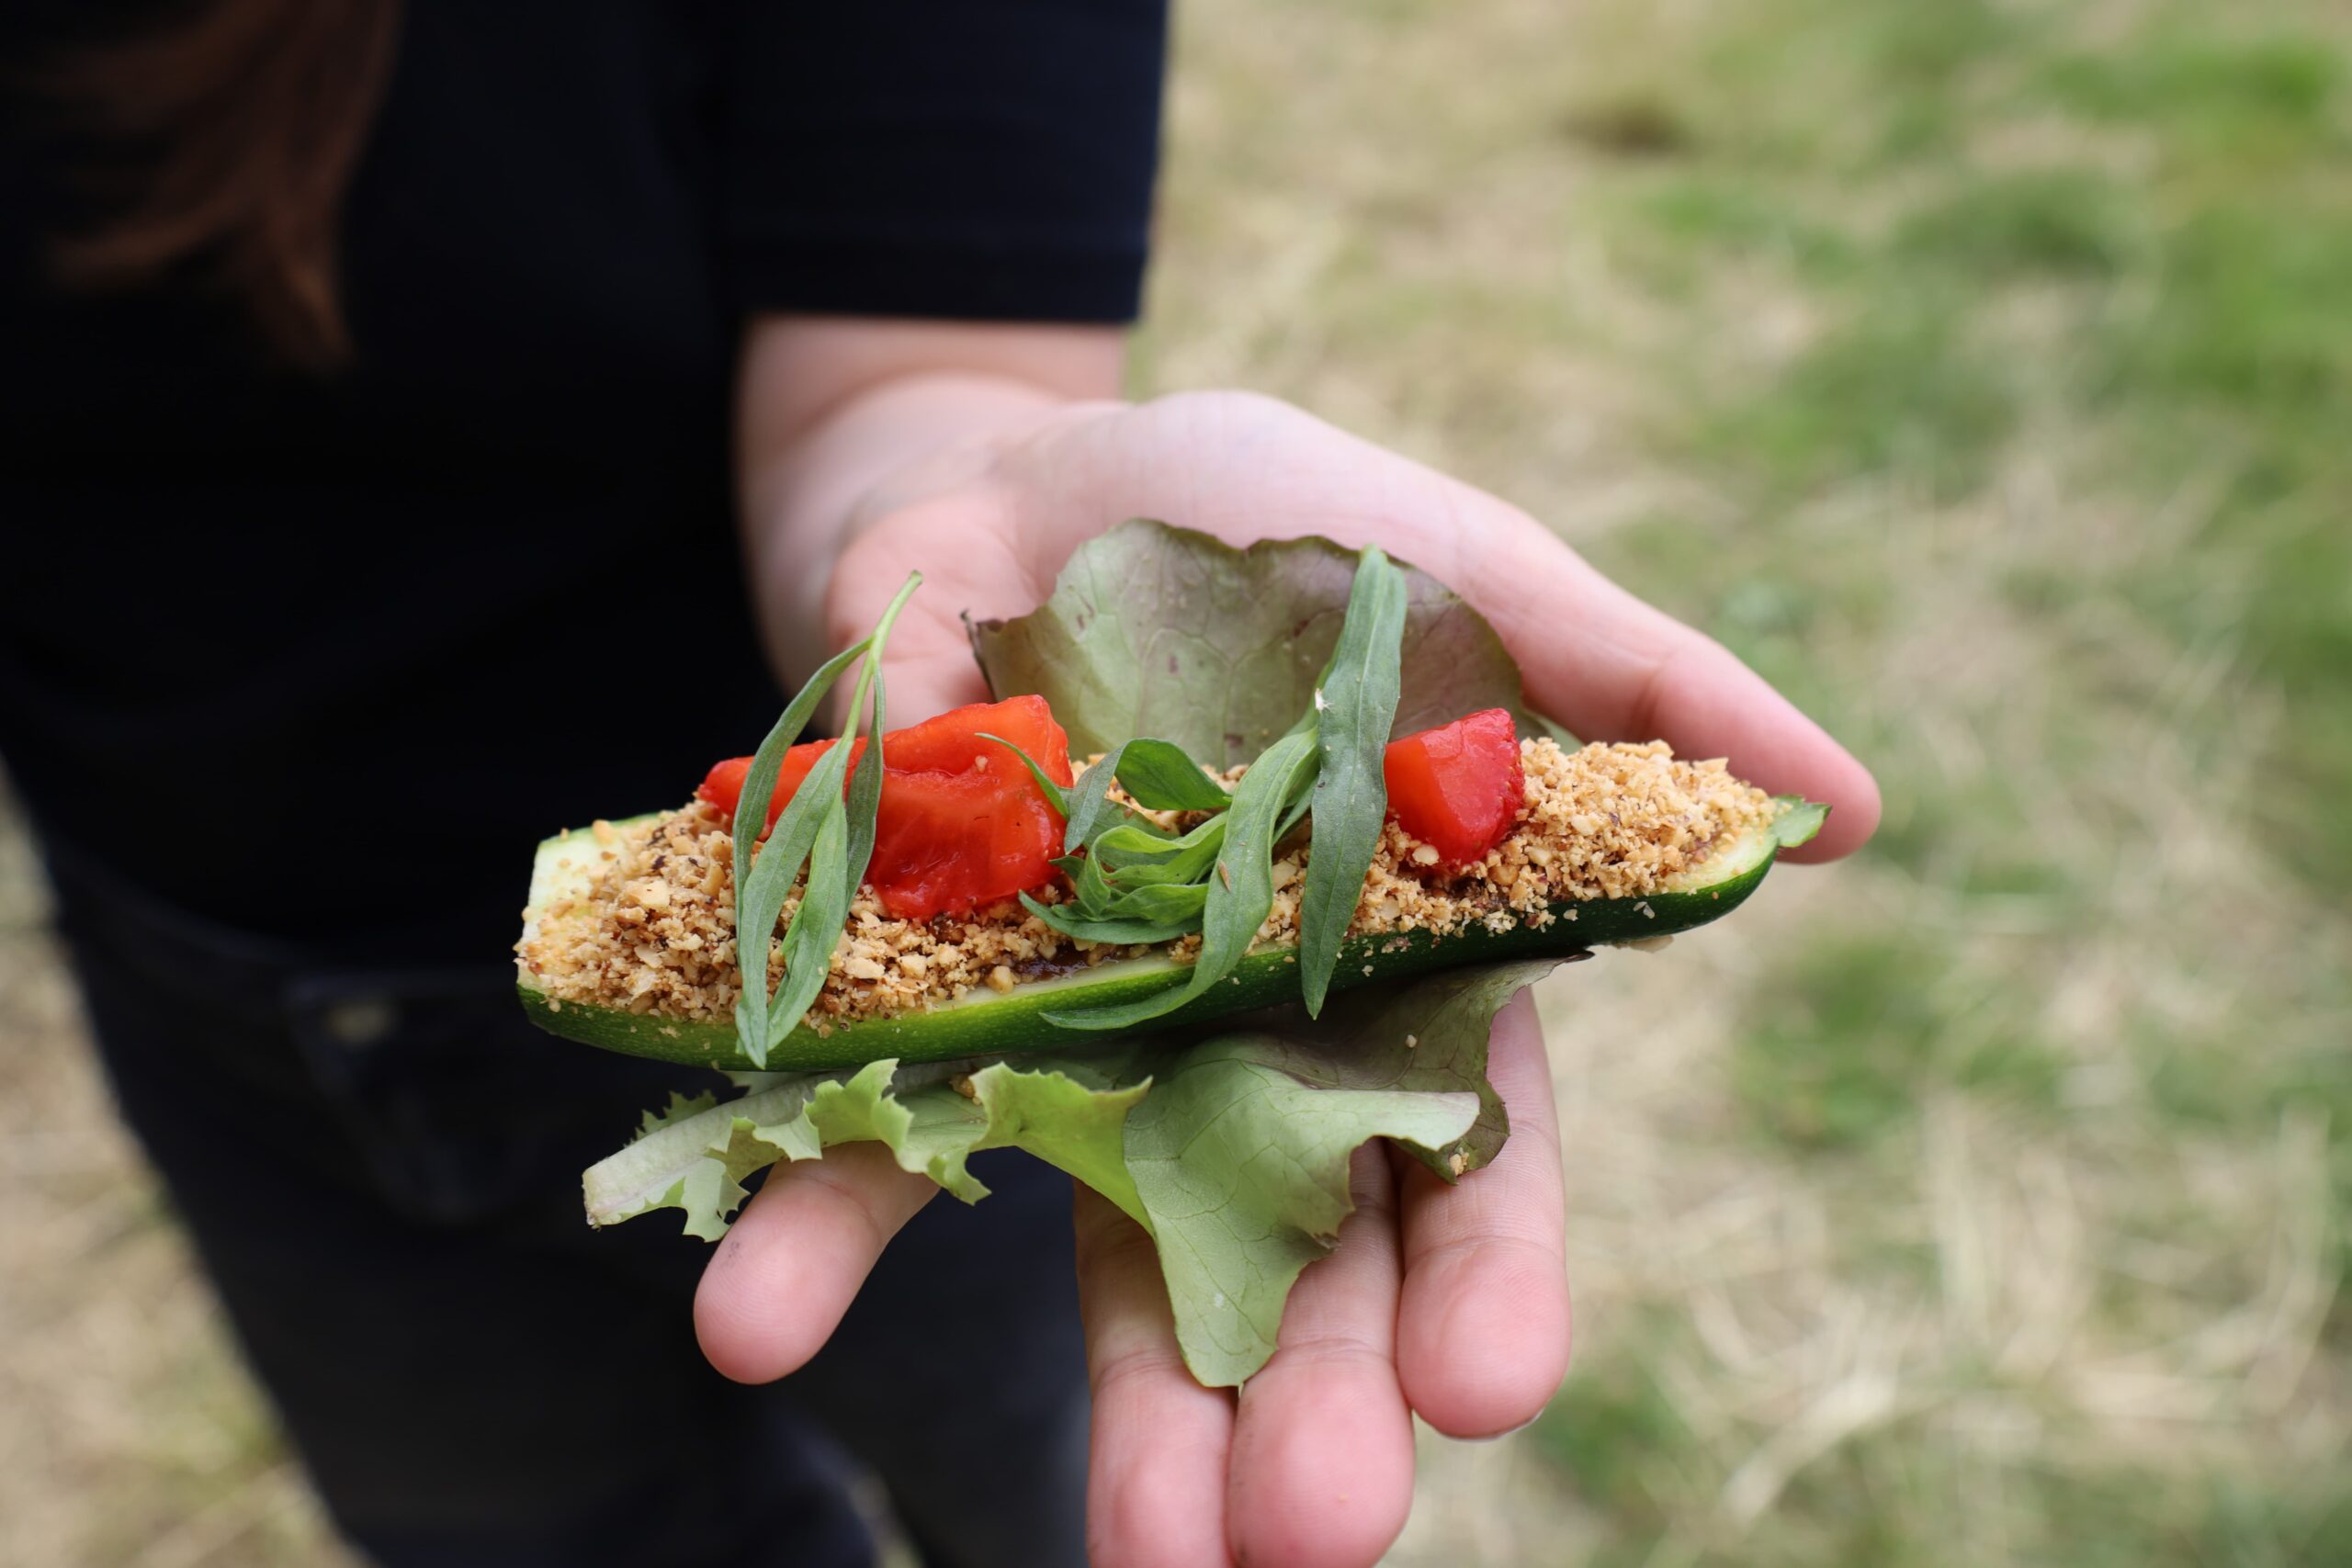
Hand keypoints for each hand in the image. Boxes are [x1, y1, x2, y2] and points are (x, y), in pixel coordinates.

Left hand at [699, 389, 1879, 1564]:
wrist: (1006, 475)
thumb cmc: (1265, 521)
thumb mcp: (1456, 565)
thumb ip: (1631, 683)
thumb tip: (1851, 812)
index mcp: (1390, 968)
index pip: (1462, 1155)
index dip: (1482, 1273)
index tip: (1486, 1392)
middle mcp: (1242, 1046)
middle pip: (1296, 1254)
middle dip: (1309, 1405)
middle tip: (1306, 1547)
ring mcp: (1075, 1044)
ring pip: (1108, 1251)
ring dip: (1117, 1406)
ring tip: (1139, 1557)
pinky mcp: (905, 1004)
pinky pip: (861, 1134)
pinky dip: (809, 1225)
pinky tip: (753, 1329)